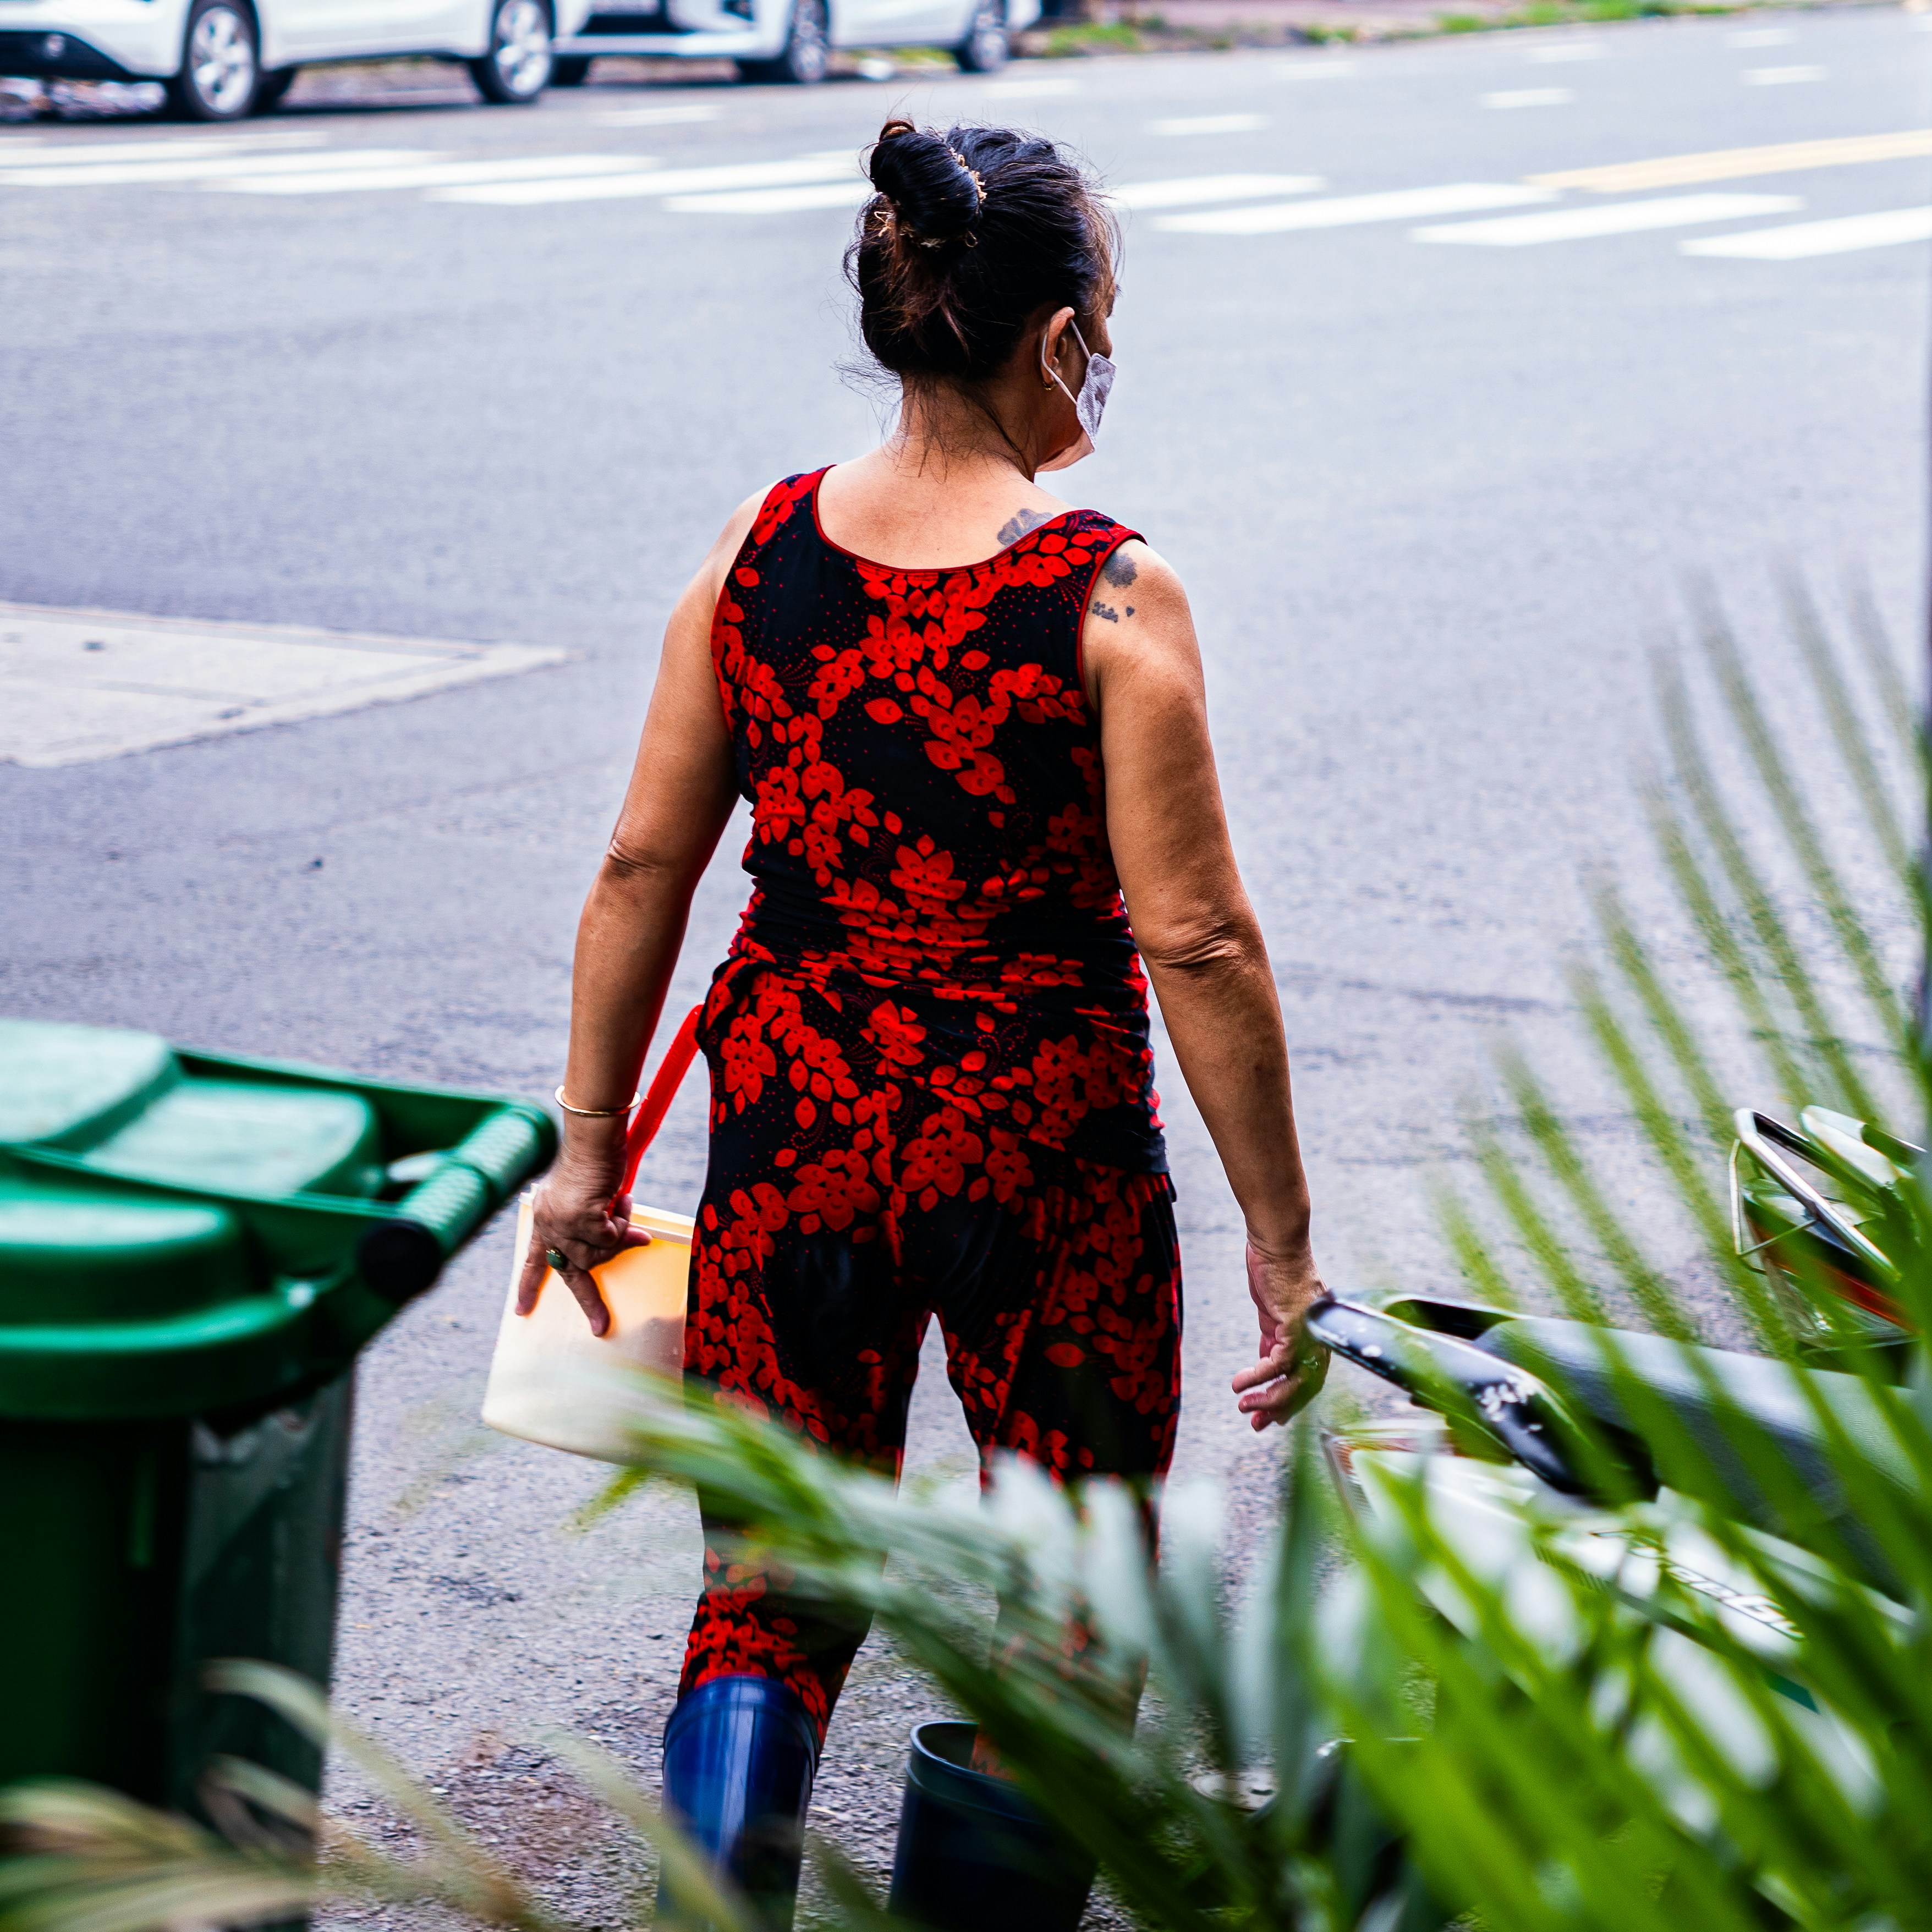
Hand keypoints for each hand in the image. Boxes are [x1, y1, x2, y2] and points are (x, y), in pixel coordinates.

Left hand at [517, 1138, 652, 1336]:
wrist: (592, 1136)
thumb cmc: (592, 1157)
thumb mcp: (585, 1194)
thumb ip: (597, 1220)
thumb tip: (630, 1242)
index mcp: (544, 1217)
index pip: (531, 1258)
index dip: (528, 1285)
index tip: (521, 1310)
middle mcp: (548, 1223)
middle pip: (570, 1271)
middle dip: (589, 1303)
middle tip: (600, 1326)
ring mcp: (563, 1223)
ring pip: (598, 1254)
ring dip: (618, 1234)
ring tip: (621, 1204)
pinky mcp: (582, 1220)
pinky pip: (612, 1237)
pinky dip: (623, 1221)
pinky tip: (622, 1198)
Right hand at [1230, 1235, 1327, 1430]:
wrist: (1277, 1241)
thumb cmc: (1275, 1271)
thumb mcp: (1273, 1312)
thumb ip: (1273, 1338)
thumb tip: (1264, 1366)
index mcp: (1315, 1337)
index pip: (1309, 1380)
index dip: (1290, 1402)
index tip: (1269, 1417)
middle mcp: (1318, 1338)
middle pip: (1306, 1387)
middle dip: (1280, 1409)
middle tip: (1256, 1424)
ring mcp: (1310, 1332)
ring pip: (1295, 1381)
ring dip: (1268, 1399)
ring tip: (1245, 1408)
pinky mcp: (1296, 1324)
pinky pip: (1278, 1361)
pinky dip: (1258, 1376)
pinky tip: (1240, 1383)